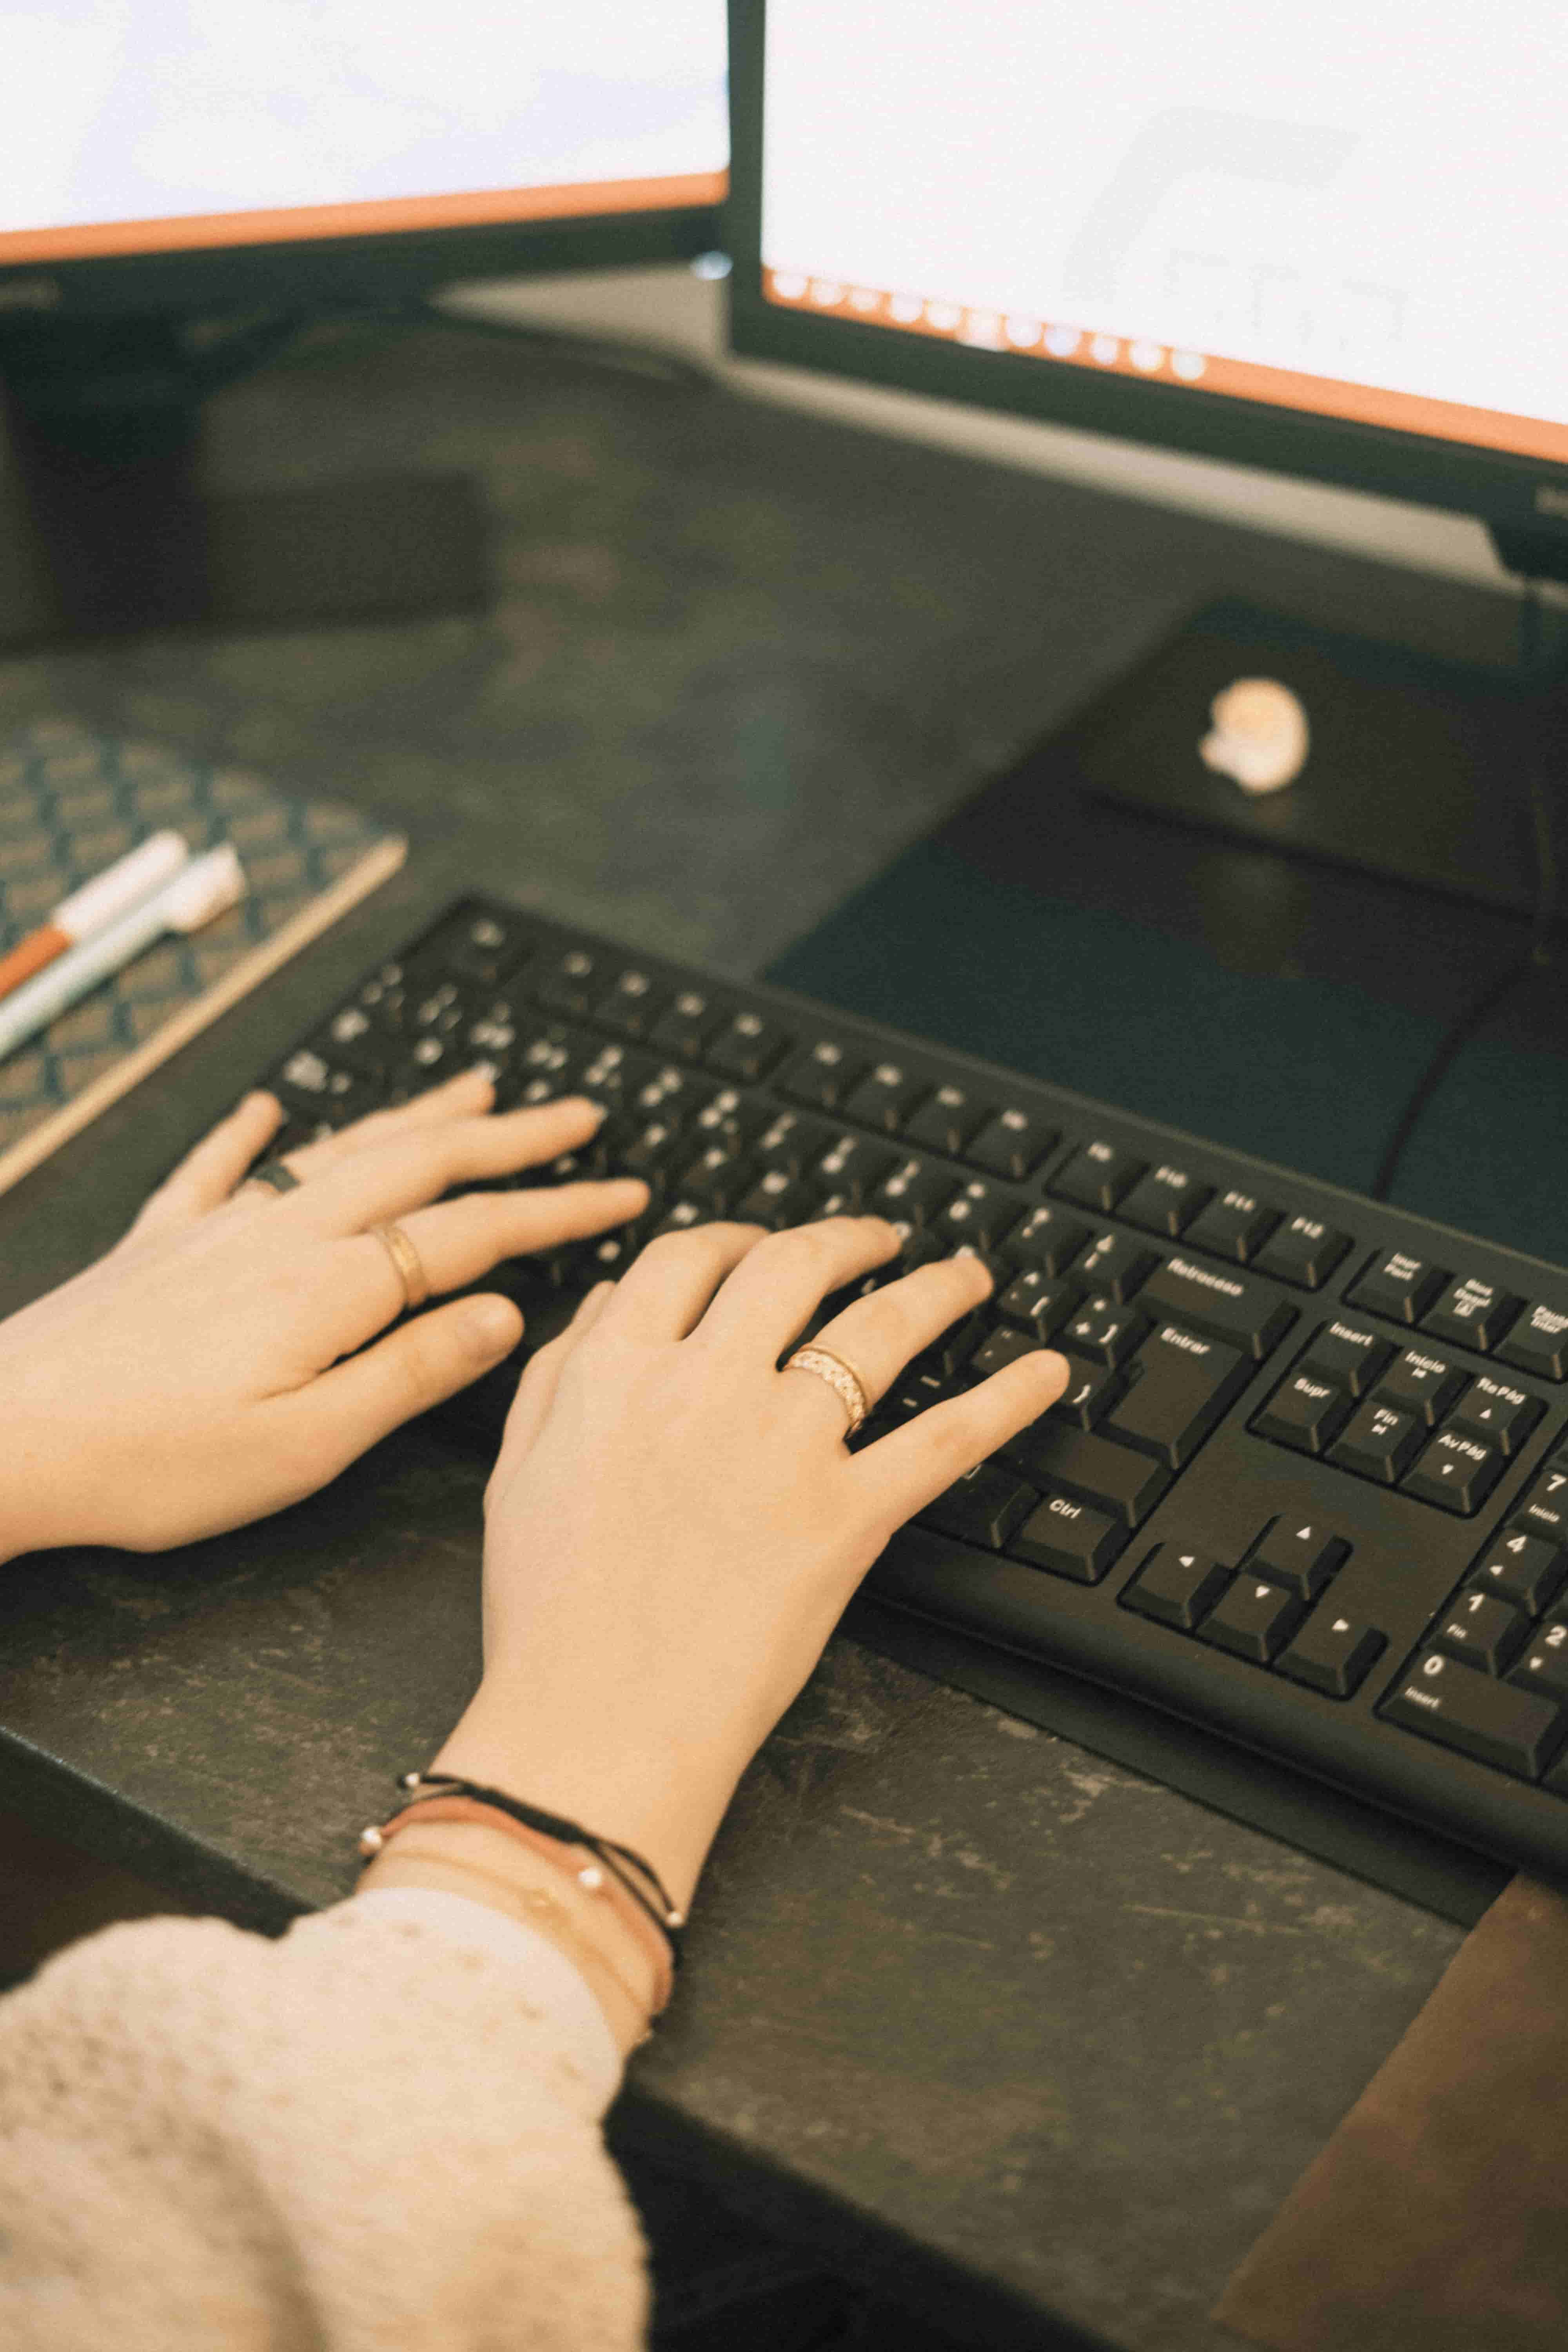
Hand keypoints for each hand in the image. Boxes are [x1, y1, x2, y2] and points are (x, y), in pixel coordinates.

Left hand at [0, 1070, 647, 1560]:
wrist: (5, 1439)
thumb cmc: (149, 1463)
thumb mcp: (305, 1446)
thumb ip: (410, 1373)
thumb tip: (505, 1316)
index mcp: (331, 1288)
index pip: (474, 1233)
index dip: (558, 1211)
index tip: (624, 1193)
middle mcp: (282, 1235)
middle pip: (421, 1163)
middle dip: (511, 1136)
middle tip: (580, 1114)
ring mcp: (218, 1228)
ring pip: (341, 1149)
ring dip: (417, 1115)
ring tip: (476, 1087)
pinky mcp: (157, 1244)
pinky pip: (219, 1167)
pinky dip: (254, 1132)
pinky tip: (272, 1107)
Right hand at [431, 1217, 1069, 1911]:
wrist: (594, 1724)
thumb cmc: (549, 1617)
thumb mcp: (515, 1474)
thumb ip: (555, 1376)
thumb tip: (606, 1304)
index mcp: (614, 1371)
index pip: (687, 1258)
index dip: (736, 1237)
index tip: (763, 1242)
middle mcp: (702, 1386)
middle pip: (790, 1265)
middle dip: (844, 1238)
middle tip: (879, 1239)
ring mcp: (780, 1446)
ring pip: (877, 1329)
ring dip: (934, 1289)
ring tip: (965, 1276)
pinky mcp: (844, 1517)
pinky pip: (944, 1440)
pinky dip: (1007, 1399)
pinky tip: (1046, 1373)